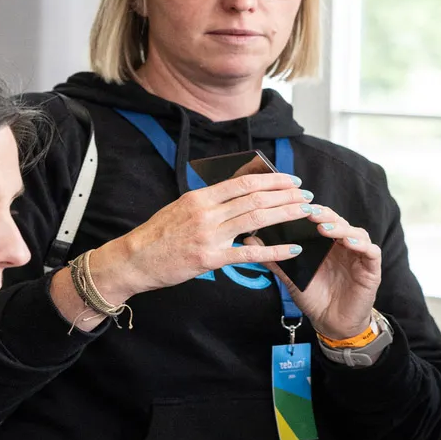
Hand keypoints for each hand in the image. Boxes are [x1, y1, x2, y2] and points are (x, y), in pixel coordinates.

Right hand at [93, 172, 311, 296]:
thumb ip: (210, 201)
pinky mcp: (210, 259)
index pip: (243, 182)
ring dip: (285, 215)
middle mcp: (206, 212)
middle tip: (307, 195)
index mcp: (200, 197)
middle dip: (286, 195)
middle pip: (255, 198)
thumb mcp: (182, 208)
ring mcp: (209, 235)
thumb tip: (239, 193)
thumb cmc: (159, 235)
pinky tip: (292, 249)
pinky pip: (248, 254)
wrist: (133, 259)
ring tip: (306, 213)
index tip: (291, 180)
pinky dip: (273, 251)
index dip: (271, 180)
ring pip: (256, 220)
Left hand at [256, 203, 380, 340]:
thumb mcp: (291, 277)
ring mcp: (359, 255)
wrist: (332, 323)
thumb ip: (274, 258)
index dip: (309, 211)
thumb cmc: (315, 297)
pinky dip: (361, 245)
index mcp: (326, 243)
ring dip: (341, 228)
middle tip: (309, 212)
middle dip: (323, 215)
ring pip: (355, 232)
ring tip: (324, 228)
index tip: (293, 205)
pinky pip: (371, 252)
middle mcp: (343, 245)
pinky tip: (348, 243)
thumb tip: (248, 240)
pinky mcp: (371, 268)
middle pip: (337, 221)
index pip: (320, 219)